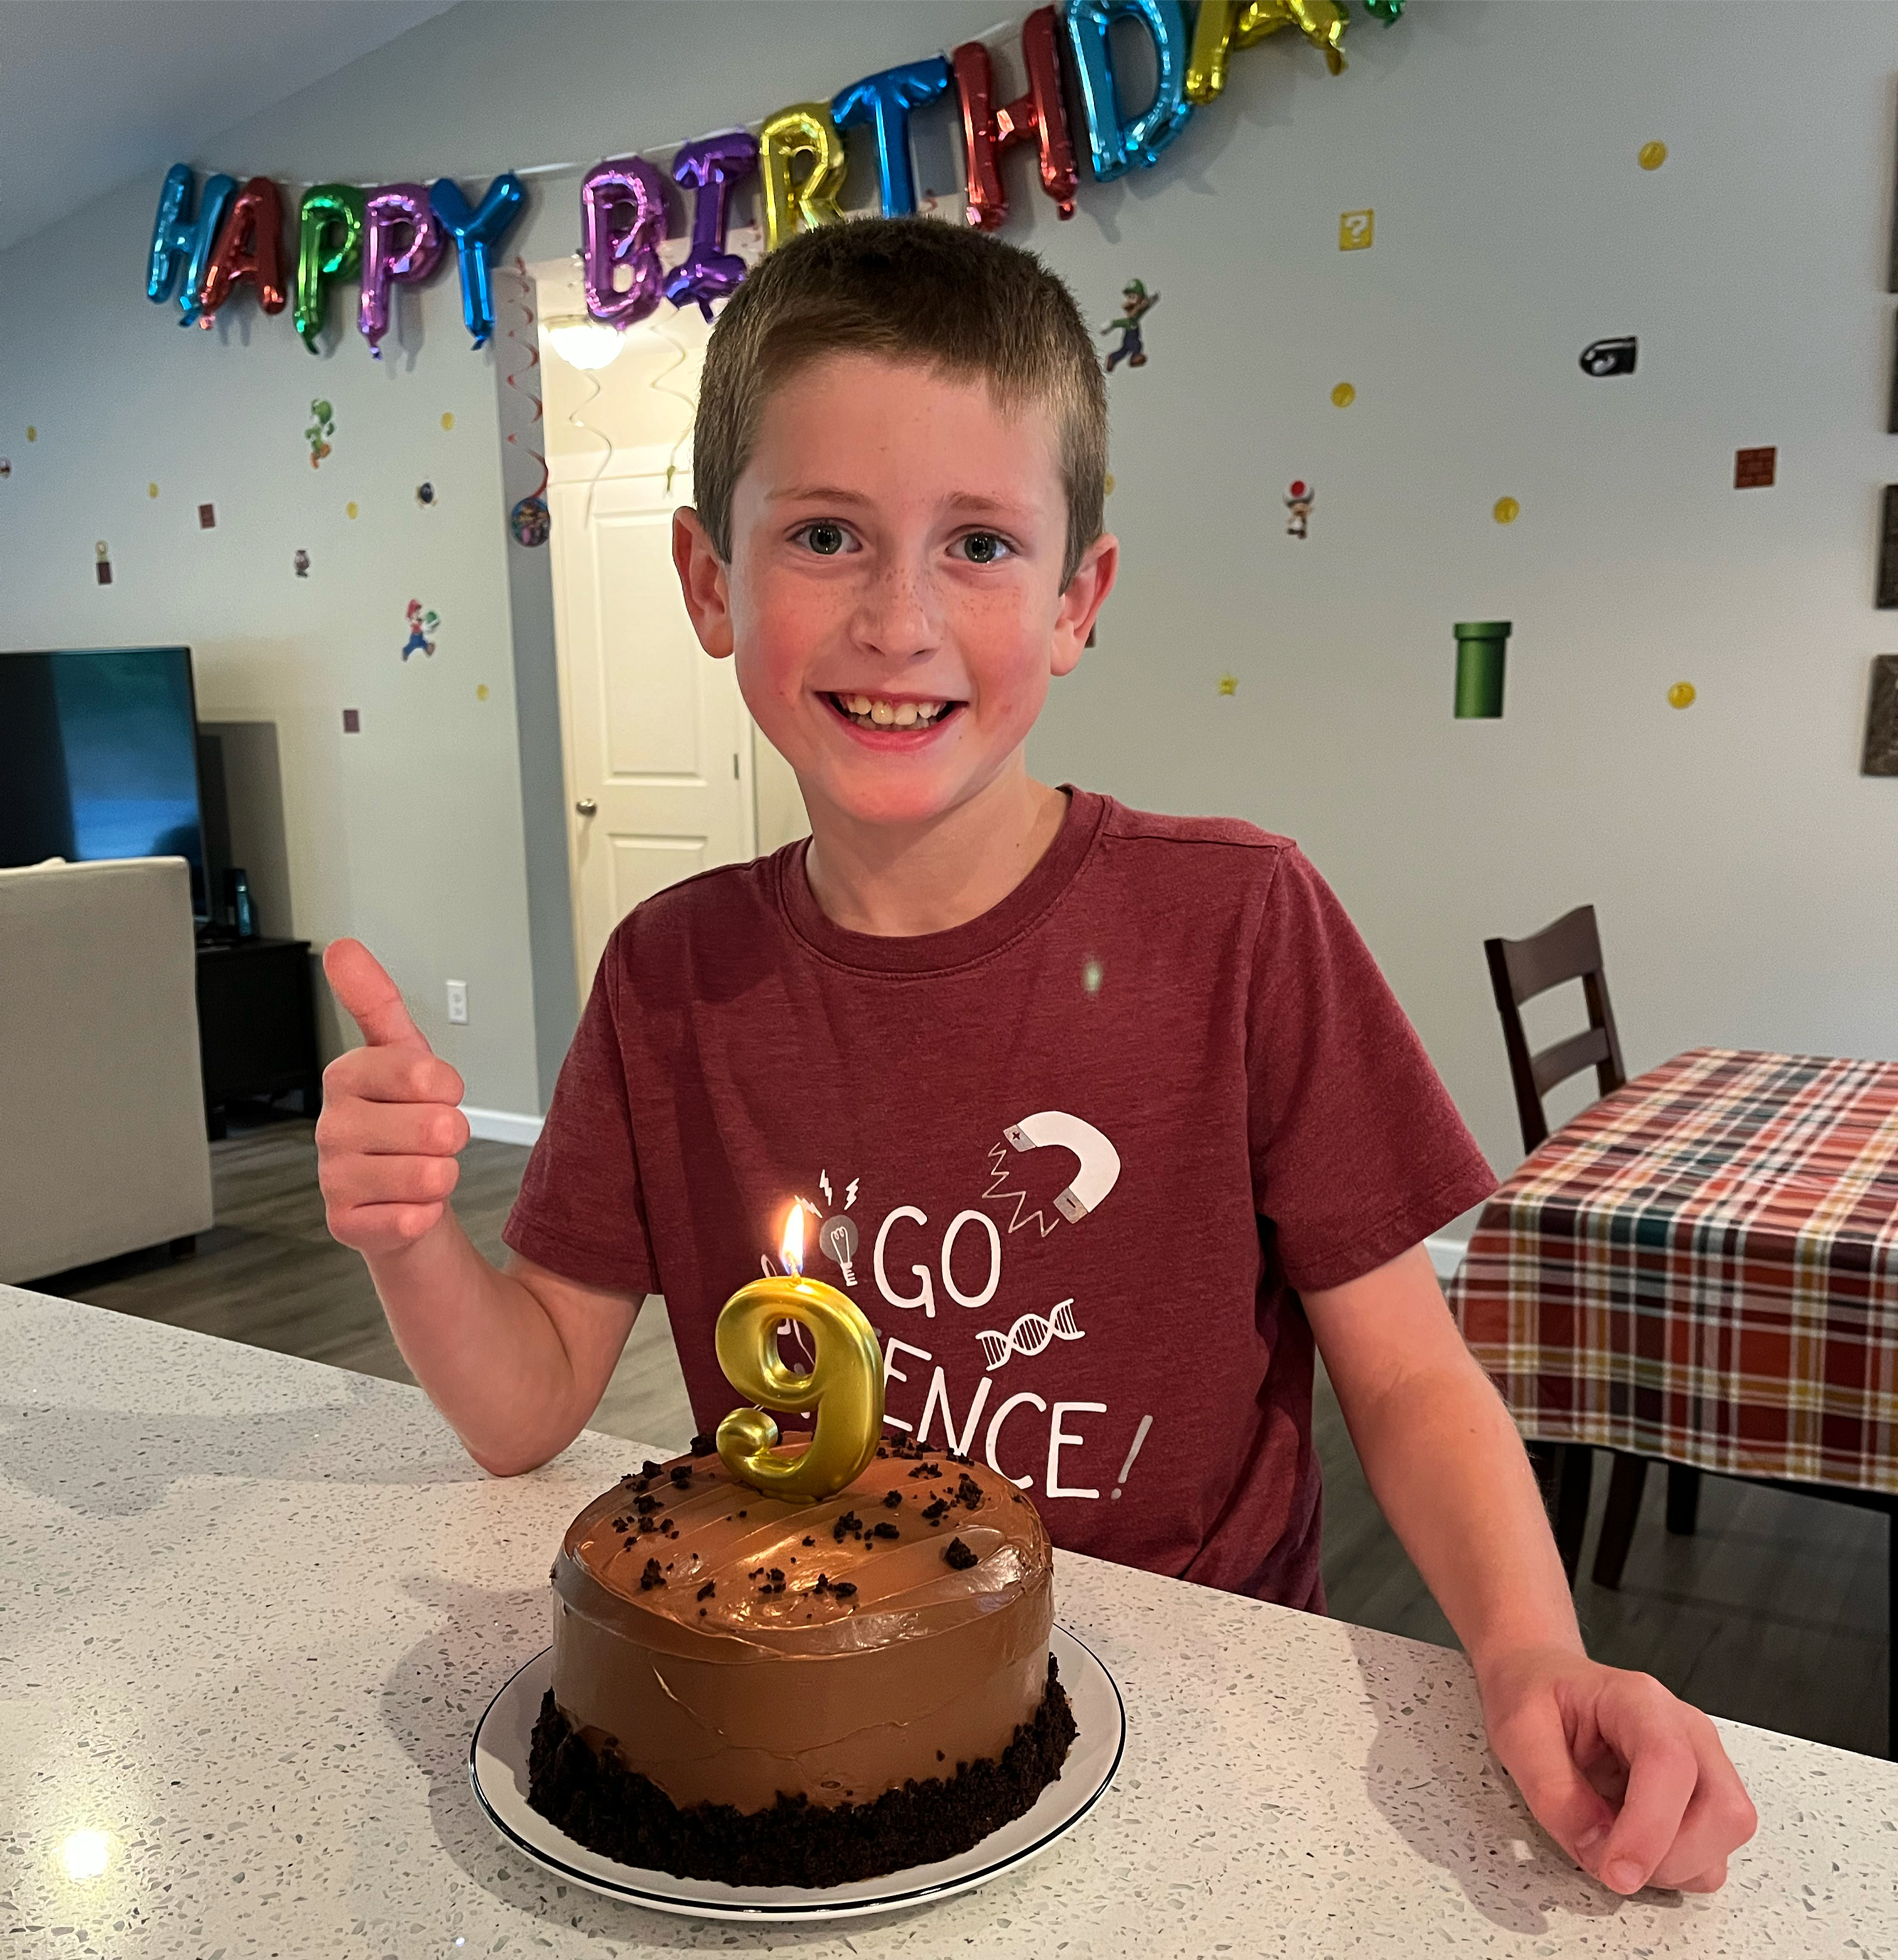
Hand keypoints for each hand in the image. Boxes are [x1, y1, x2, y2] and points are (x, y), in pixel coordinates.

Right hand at [316, 939, 468, 1256]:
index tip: (435, 1091)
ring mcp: (333, 1177)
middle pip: (437, 1126)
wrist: (400, 1193)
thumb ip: (375, 1000)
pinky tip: (406, 1204)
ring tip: (420, 1167)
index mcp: (345, 1076)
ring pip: (430, 1174)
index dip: (448, 1087)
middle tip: (432, 1137)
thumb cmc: (405, 1118)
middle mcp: (331, 1125)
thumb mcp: (402, 1053)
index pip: (425, 1073)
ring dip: (442, 1174)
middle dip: (452, 1134)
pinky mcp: (345, 1223)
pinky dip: (425, 1213)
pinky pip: (414, 1218)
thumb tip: (341, 948)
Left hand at [1479, 1645, 1756, 1894]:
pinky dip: (1676, 1867)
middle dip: (1671, 1857)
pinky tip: (1631, 1843)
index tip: (1614, 1870)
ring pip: (1726, 1836)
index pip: (1670, 1764)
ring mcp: (1702, 1762)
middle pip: (1725, 1810)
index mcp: (1638, 1699)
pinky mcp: (1701, 1795)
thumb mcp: (1518, 1733)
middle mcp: (1686, 1729)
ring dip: (1674, 1866)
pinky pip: (1712, 1851)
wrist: (1541, 1679)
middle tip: (1610, 1861)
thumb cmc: (1532, 1695)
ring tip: (1614, 1844)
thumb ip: (1553, 1793)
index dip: (1649, 1829)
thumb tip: (1597, 1851)